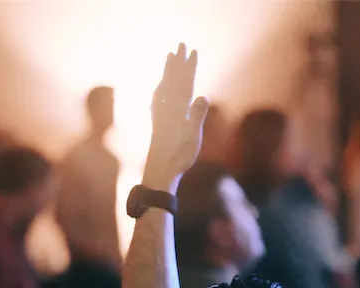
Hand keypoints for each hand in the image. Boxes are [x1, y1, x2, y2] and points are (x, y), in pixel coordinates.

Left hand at [145, 44, 208, 189]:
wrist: (160, 171)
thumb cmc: (179, 156)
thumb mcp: (192, 137)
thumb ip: (196, 116)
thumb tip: (202, 96)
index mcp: (177, 110)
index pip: (185, 83)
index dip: (189, 67)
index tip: (192, 51)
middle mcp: (167, 109)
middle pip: (173, 80)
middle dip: (178, 62)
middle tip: (180, 45)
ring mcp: (161, 114)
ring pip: (165, 87)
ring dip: (168, 71)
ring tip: (169, 58)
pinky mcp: (158, 122)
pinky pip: (159, 99)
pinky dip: (161, 88)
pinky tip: (160, 87)